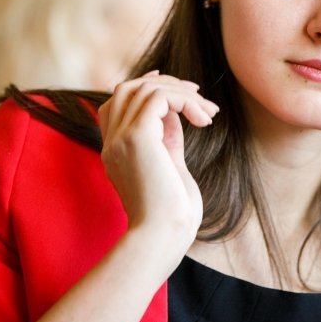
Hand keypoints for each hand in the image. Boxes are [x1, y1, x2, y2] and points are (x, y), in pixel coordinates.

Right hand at [98, 71, 217, 259]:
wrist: (161, 237)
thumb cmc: (171, 214)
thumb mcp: (169, 167)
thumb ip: (167, 139)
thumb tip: (175, 114)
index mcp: (116, 150)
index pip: (119, 102)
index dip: (146, 85)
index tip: (179, 89)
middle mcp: (113, 141)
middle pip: (129, 88)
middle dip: (166, 84)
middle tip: (198, 95)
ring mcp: (120, 138)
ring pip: (144, 88)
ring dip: (181, 92)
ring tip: (207, 112)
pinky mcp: (136, 137)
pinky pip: (159, 97)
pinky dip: (184, 100)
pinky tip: (203, 120)